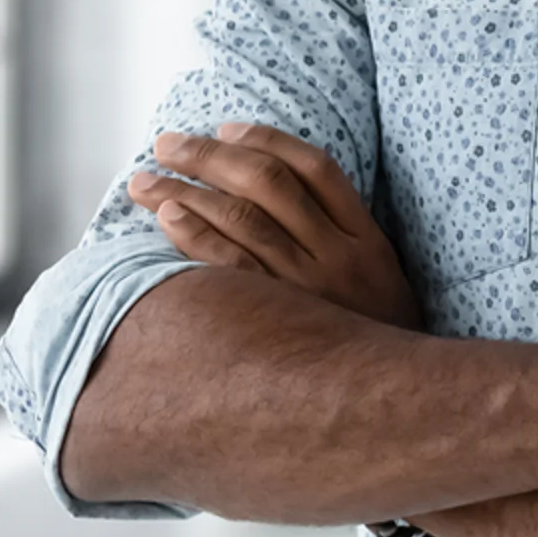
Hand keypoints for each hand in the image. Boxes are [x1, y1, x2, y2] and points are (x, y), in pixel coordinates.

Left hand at [128, 123, 422, 330]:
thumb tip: (280, 202)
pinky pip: (228, 268)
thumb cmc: (376, 343)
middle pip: (268, 183)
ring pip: (240, 218)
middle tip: (167, 143)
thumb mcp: (380, 282)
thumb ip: (342, 240)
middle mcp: (337, 256)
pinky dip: (194, 235)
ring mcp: (306, 290)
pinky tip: (166, 218)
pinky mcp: (276, 322)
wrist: (391, 408)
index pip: (315, 168)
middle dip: (210, 155)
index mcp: (366, 239)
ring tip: (145, 180)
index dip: (267, 140)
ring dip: (184, 191)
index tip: (226, 128)